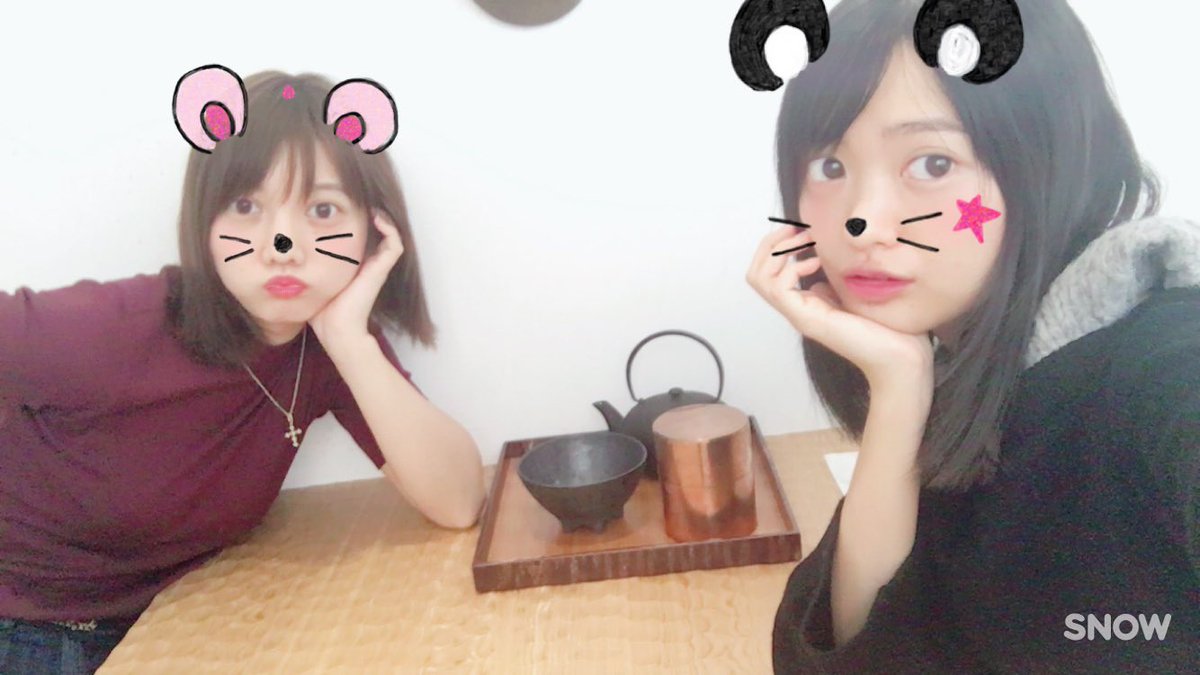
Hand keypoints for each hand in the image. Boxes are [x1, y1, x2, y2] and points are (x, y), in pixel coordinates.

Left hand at [308, 210, 404, 349]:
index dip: (358, 224)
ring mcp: (377, 267)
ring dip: (384, 219)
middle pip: (379, 235)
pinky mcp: (381, 269)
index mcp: (355, 269)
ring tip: (371, 207)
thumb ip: (305, 271)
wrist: (336, 330)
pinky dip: (389, 228)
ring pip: (391, 236)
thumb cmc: (322, 313)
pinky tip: (376, 217)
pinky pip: (394, 243)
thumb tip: (284, 258)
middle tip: (358, 202)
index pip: (363, 241)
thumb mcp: (312, 283)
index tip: (343, 210)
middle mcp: (369, 266)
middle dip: (371, 217)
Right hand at [746, 226, 933, 389]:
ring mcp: (799, 315)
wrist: (899, 358)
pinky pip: (778, 288)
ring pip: (759, 278)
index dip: (778, 245)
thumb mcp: (854, 291)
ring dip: (779, 251)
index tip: (801, 229)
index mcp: (805, 303)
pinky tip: (815, 263)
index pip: (767, 272)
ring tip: (805, 242)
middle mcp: (796, 309)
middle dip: (771, 244)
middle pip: (755, 273)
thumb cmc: (887, 327)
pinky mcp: (807, 320)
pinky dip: (792, 267)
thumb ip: (834, 280)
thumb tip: (819, 262)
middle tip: (796, 230)